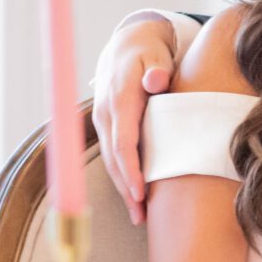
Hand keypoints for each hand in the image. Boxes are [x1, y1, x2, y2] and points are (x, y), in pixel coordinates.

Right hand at [91, 17, 179, 222]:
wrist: (126, 44)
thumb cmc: (148, 53)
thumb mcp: (156, 55)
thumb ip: (158, 69)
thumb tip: (156, 80)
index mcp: (120, 98)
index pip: (123, 141)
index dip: (131, 169)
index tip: (140, 192)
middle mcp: (106, 112)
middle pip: (114, 158)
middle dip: (126, 189)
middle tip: (142, 217)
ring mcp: (102, 120)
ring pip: (110, 160)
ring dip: (123, 188)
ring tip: (139, 216)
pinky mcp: (105, 126)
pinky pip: (112, 155)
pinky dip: (121, 177)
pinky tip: (133, 197)